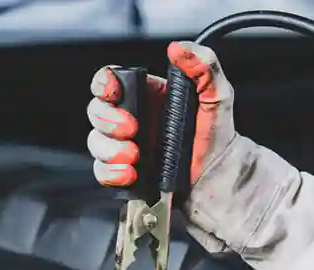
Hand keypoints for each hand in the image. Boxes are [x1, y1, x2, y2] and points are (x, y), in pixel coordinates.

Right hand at [88, 41, 237, 187]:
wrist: (218, 176)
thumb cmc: (216, 137)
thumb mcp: (217, 96)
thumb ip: (203, 67)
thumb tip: (179, 49)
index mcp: (146, 95)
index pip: (110, 80)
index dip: (103, 83)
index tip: (113, 92)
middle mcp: (131, 119)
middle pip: (96, 111)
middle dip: (107, 119)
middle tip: (131, 129)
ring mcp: (125, 146)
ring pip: (95, 142)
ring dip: (109, 149)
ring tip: (135, 156)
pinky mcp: (124, 172)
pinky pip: (102, 172)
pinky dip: (112, 173)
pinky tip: (131, 173)